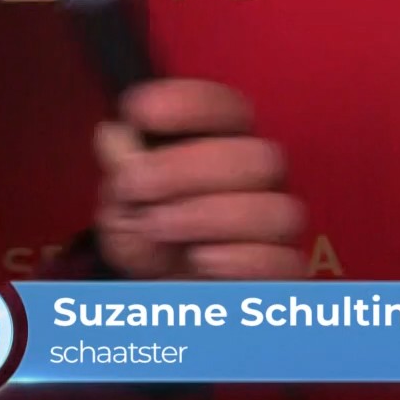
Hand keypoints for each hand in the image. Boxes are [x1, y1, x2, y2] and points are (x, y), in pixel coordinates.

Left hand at [94, 79, 306, 278]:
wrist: (161, 296)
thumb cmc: (150, 237)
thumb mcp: (123, 201)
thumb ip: (122, 166)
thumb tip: (115, 134)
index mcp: (227, 145)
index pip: (229, 108)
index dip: (189, 103)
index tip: (138, 112)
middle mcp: (261, 182)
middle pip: (260, 158)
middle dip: (188, 169)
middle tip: (135, 186)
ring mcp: (275, 228)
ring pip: (279, 212)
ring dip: (208, 216)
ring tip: (157, 226)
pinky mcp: (281, 275)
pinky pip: (284, 265)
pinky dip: (239, 260)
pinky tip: (198, 259)